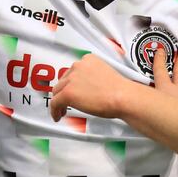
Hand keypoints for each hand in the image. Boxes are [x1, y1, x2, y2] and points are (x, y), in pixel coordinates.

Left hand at [49, 51, 177, 121]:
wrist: (122, 97)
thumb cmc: (120, 90)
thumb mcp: (104, 74)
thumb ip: (92, 77)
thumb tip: (86, 89)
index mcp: (88, 59)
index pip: (74, 71)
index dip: (72, 83)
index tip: (75, 92)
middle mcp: (77, 65)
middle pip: (63, 80)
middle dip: (64, 91)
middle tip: (68, 103)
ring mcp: (71, 79)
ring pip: (57, 91)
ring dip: (59, 101)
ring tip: (62, 111)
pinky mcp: (68, 93)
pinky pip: (55, 102)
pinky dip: (54, 110)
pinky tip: (58, 117)